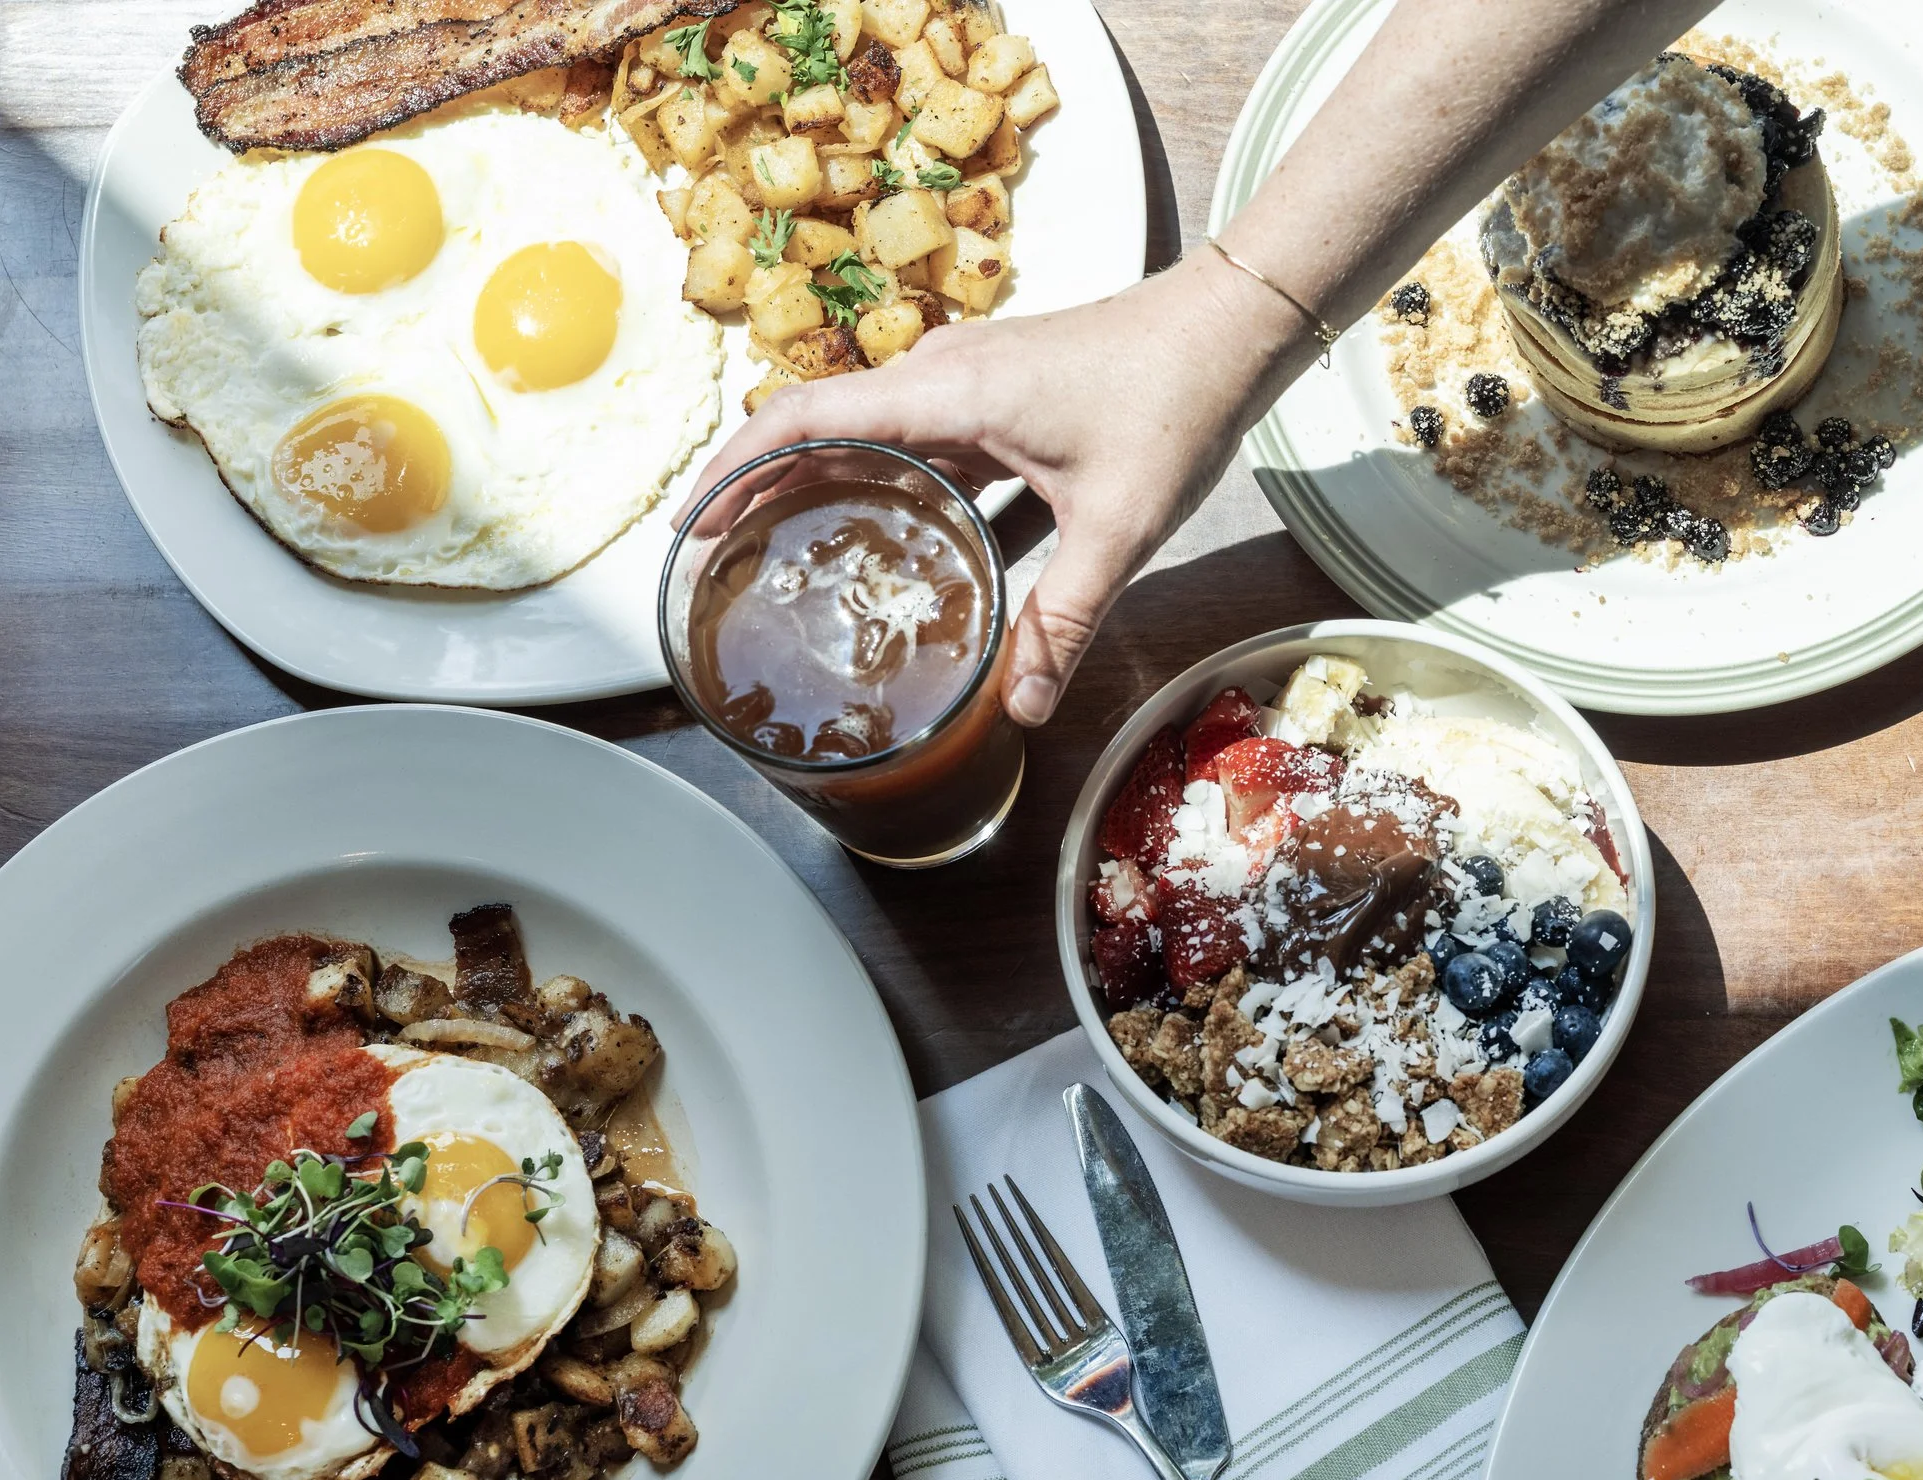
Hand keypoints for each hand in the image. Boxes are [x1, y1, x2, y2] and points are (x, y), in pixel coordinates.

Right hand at [676, 249, 1305, 725]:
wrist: (1233, 328)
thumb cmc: (1174, 399)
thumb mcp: (1118, 525)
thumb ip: (1066, 618)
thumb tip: (1024, 708)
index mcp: (946, 392)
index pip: (803, 420)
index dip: (735, 470)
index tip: (689, 523)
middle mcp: (943, 375)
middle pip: (820, 427)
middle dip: (763, 488)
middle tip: (718, 555)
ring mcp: (971, 379)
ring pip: (874, 436)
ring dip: (829, 486)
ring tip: (791, 553)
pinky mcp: (1002, 393)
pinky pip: (926, 442)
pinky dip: (898, 487)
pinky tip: (904, 544)